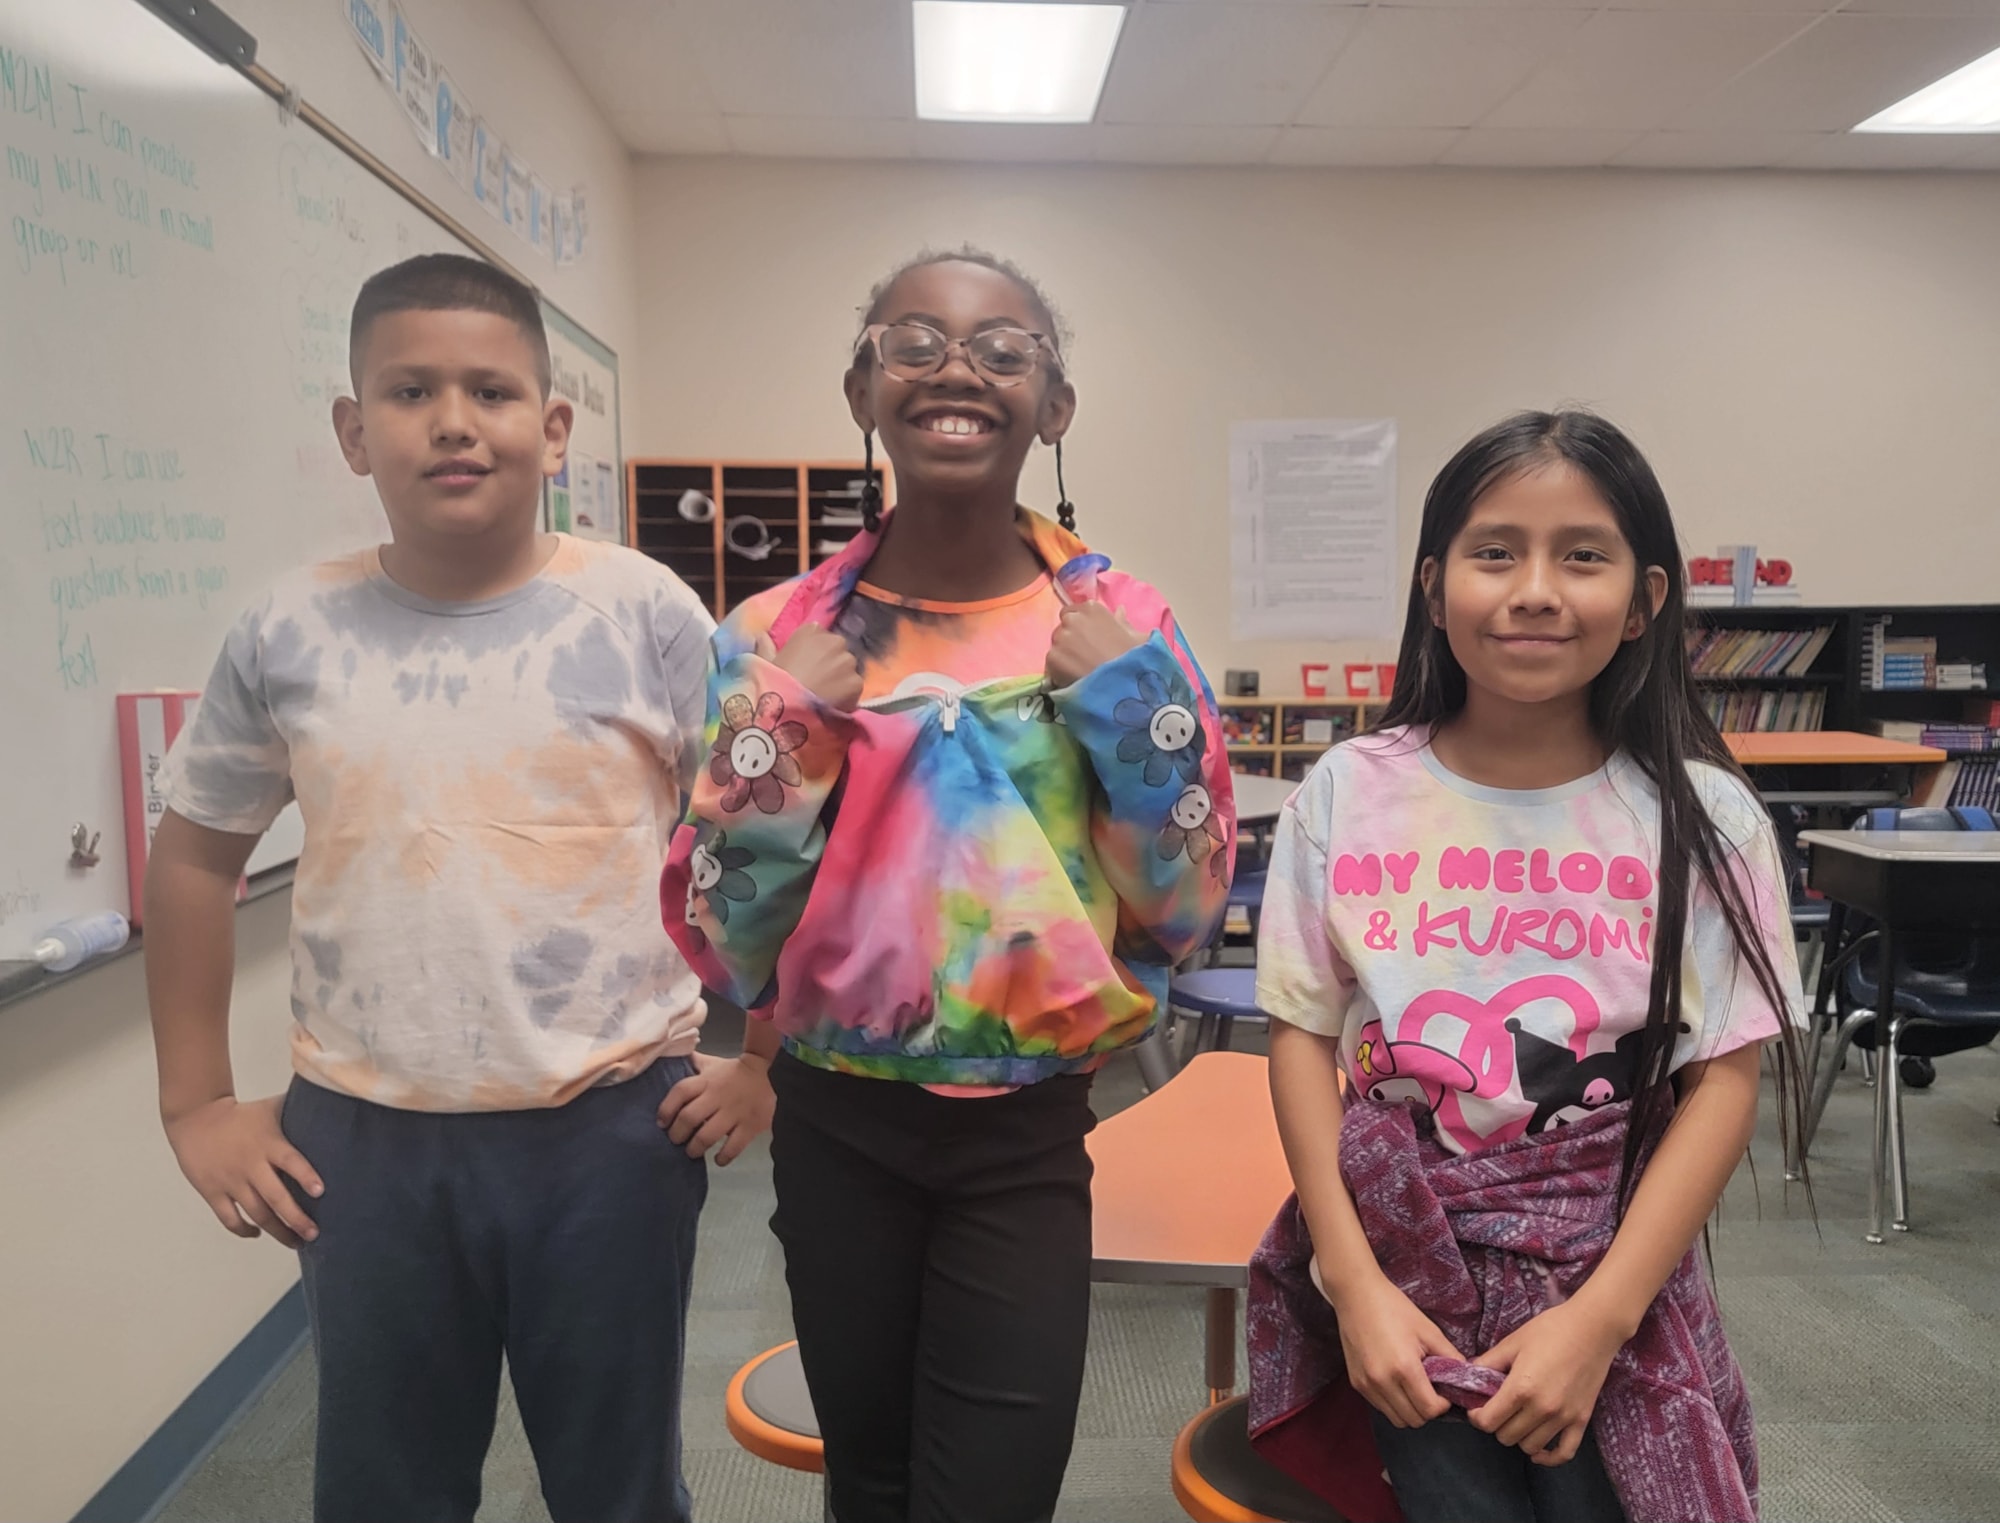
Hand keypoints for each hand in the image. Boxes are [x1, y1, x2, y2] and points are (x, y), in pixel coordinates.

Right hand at [164, 1095, 322, 1247]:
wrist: (196, 1118)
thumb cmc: (242, 1115)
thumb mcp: (272, 1109)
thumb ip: (299, 1111)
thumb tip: (334, 1099)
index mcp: (268, 1144)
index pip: (291, 1161)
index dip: (305, 1176)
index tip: (320, 1192)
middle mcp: (250, 1165)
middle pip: (275, 1197)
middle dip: (296, 1219)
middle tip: (314, 1234)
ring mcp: (230, 1181)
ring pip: (255, 1213)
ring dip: (277, 1231)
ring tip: (296, 1242)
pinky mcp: (212, 1192)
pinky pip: (229, 1218)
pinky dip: (244, 1230)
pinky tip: (258, 1234)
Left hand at [657, 1052, 774, 1165]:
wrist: (770, 1073)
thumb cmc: (734, 1072)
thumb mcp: (712, 1064)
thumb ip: (692, 1064)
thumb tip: (669, 1057)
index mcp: (706, 1081)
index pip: (680, 1092)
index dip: (666, 1109)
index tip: (661, 1123)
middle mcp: (717, 1096)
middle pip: (689, 1117)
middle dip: (677, 1134)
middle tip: (676, 1141)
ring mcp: (734, 1112)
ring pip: (707, 1135)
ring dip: (695, 1148)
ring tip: (692, 1151)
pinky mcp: (751, 1125)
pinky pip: (734, 1146)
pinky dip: (723, 1156)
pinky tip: (718, 1158)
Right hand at [759, 625, 861, 711]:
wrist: (786, 712)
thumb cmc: (771, 683)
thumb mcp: (764, 663)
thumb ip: (766, 647)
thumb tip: (761, 636)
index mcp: (811, 630)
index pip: (819, 634)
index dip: (813, 651)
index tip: (806, 664)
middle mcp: (834, 641)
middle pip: (837, 650)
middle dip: (831, 662)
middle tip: (817, 681)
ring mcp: (848, 662)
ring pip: (847, 669)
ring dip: (840, 678)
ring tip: (825, 696)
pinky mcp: (857, 682)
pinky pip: (854, 687)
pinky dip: (847, 695)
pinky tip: (833, 705)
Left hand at [1045, 603, 1142, 688]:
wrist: (1125, 687)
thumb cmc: (1136, 659)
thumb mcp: (1138, 636)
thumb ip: (1124, 622)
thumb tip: (1120, 611)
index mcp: (1092, 608)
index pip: (1074, 612)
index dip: (1081, 627)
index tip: (1089, 639)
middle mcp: (1072, 619)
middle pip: (1063, 627)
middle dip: (1070, 639)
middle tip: (1084, 656)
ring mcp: (1060, 638)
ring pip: (1056, 646)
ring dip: (1064, 655)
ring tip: (1080, 670)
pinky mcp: (1052, 658)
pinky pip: (1052, 664)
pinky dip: (1059, 671)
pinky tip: (1074, 679)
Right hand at [1326, 1267, 1464, 1428]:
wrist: (1356, 1295)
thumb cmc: (1394, 1308)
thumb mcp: (1428, 1330)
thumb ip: (1450, 1358)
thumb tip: (1466, 1377)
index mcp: (1404, 1368)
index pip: (1429, 1410)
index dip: (1442, 1404)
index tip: (1444, 1390)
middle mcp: (1382, 1382)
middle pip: (1414, 1420)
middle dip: (1427, 1409)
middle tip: (1431, 1389)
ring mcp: (1366, 1385)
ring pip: (1396, 1419)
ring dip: (1410, 1410)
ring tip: (1413, 1387)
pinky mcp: (1356, 1383)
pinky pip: (1381, 1407)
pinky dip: (1393, 1403)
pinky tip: (1396, 1382)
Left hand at [1466, 1298, 1625, 1463]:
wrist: (1593, 1328)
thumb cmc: (1550, 1329)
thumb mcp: (1512, 1342)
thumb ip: (1488, 1363)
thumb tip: (1469, 1376)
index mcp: (1520, 1388)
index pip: (1488, 1422)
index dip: (1476, 1416)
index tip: (1476, 1407)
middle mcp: (1541, 1408)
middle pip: (1506, 1437)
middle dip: (1496, 1425)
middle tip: (1497, 1409)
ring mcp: (1563, 1417)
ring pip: (1530, 1446)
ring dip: (1518, 1436)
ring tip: (1517, 1419)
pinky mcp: (1581, 1420)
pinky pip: (1564, 1453)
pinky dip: (1549, 1457)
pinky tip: (1538, 1450)